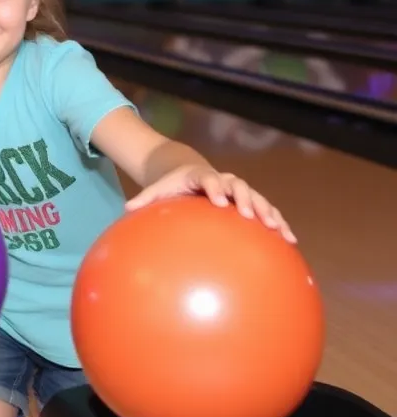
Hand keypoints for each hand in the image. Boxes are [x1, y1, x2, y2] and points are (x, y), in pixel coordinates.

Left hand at [124, 165, 296, 243]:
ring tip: (280, 230)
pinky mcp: (249, 203)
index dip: (215, 187)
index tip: (218, 199)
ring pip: (259, 199)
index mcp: (202, 177)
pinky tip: (290, 241)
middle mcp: (225, 182)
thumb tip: (126, 209)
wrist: (191, 174)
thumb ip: (145, 199)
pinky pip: (267, 212)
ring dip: (269, 213)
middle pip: (240, 187)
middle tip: (249, 215)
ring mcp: (240, 192)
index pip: (210, 179)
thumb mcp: (159, 189)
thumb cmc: (173, 186)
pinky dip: (279, 223)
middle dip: (246, 199)